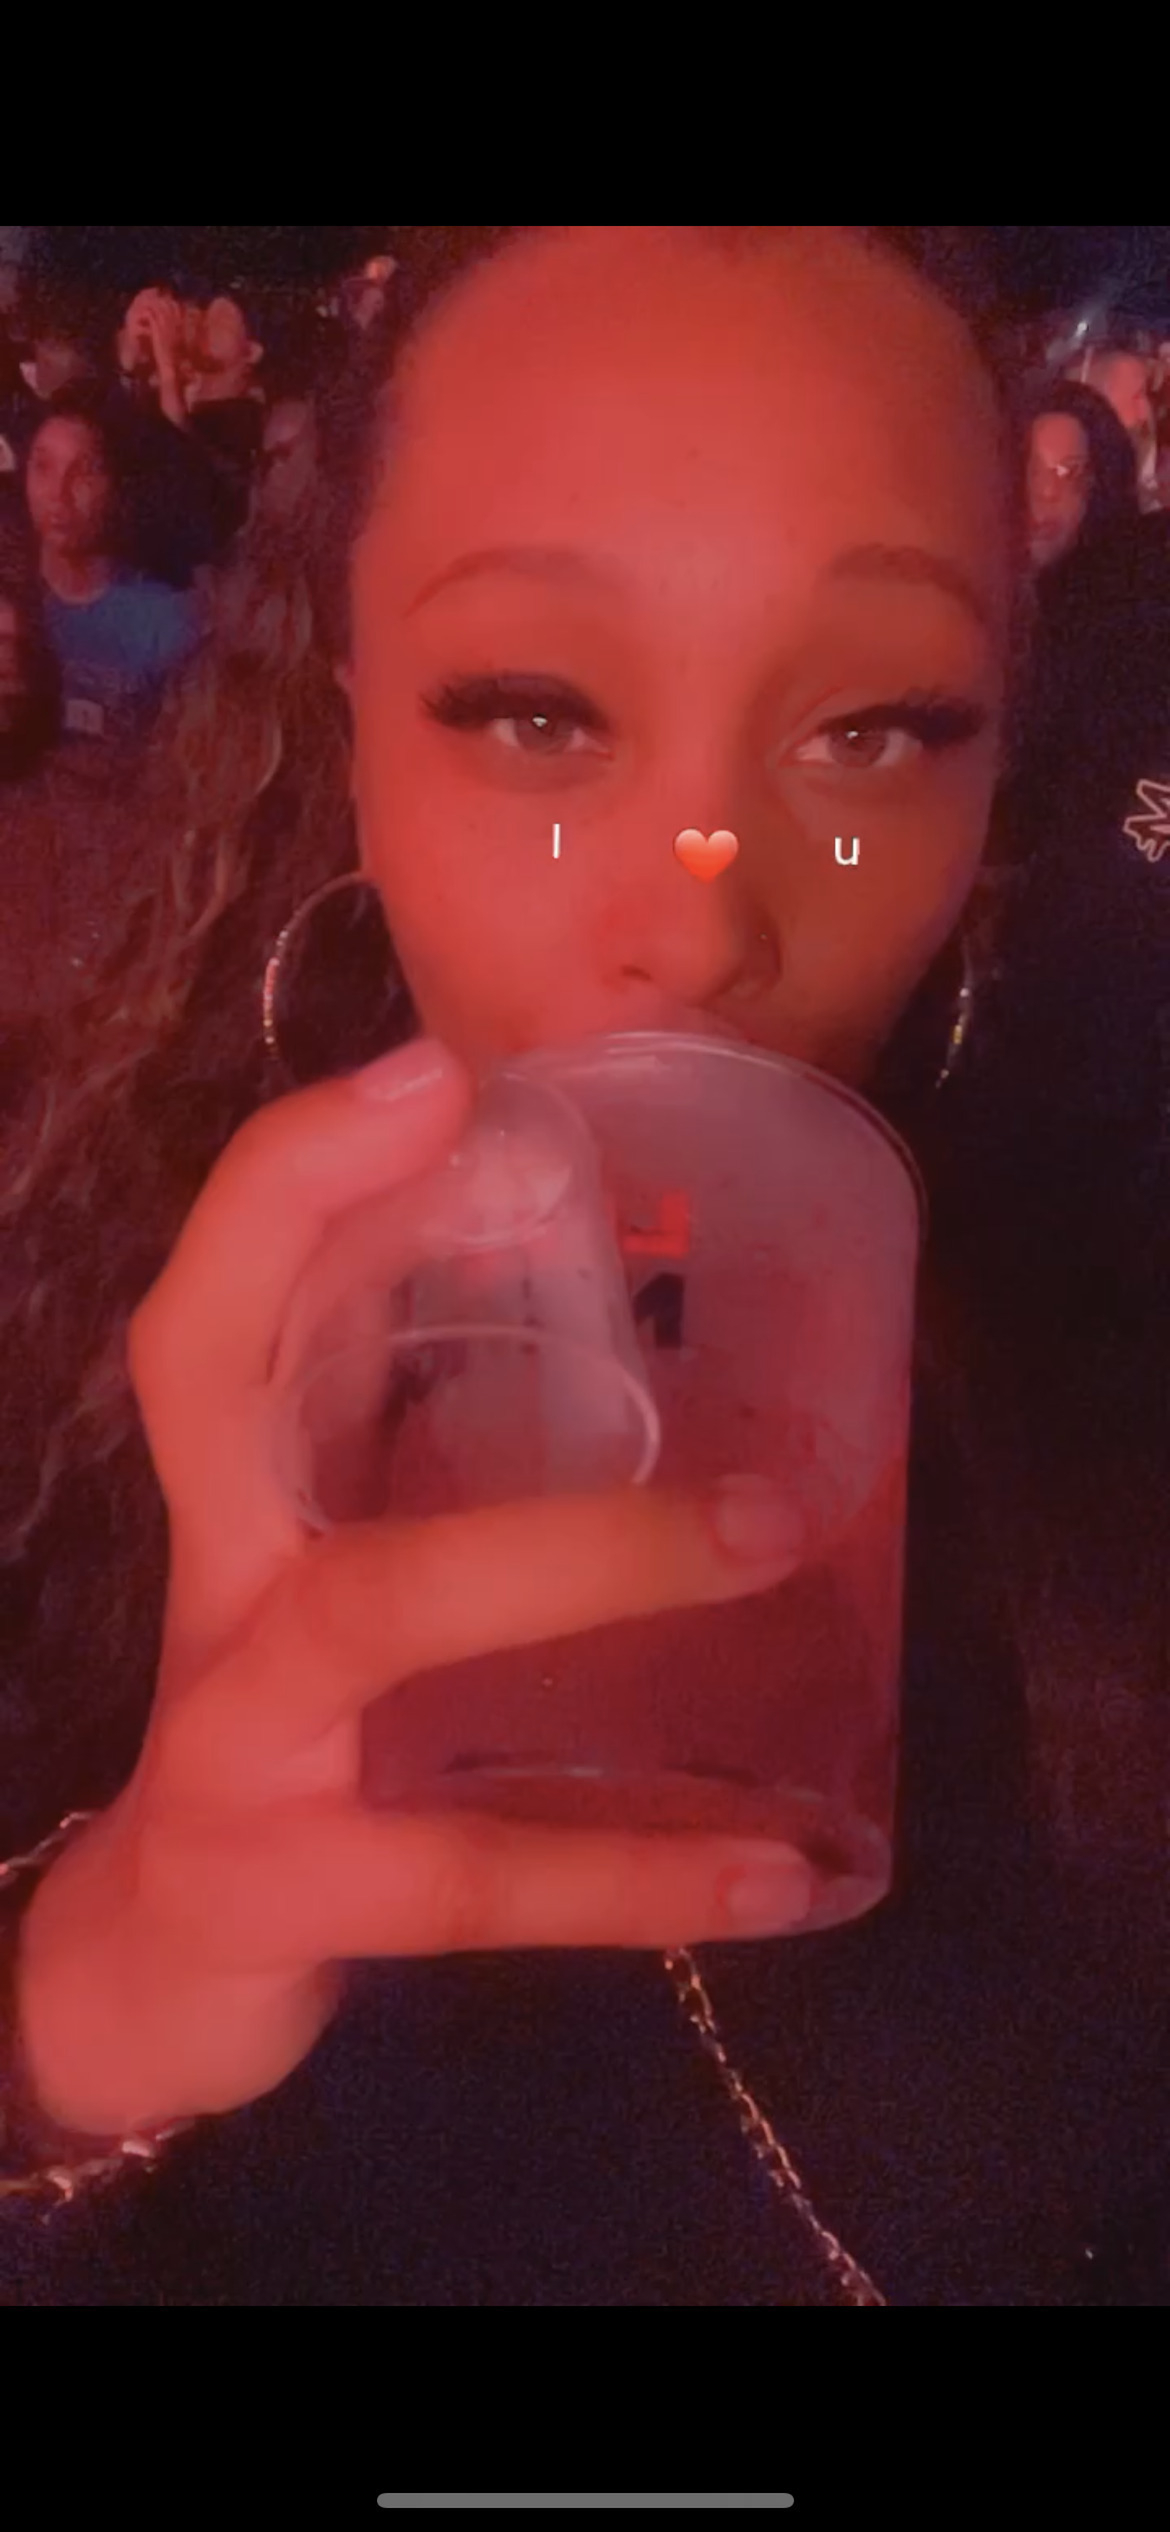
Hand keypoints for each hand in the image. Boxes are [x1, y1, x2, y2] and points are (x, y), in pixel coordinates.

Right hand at [18, 1040, 809, 2139]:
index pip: (215, 1300)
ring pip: (382, 1609)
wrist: (156, 1967)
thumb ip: (435, 1464)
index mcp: (234, 1497)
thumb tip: (649, 1342)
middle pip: (215, 1382)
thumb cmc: (291, 1734)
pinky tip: (789, 1874)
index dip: (289, 1180)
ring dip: (580, 1553)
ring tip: (771, 1528)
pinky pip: (472, 1874)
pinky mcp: (281, 1888)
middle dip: (360, 1248)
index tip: (434, 1072)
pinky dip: (637, 1877)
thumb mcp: (341, 1578)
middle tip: (538, 1173)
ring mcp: (229, 1740)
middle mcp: (213, 1584)